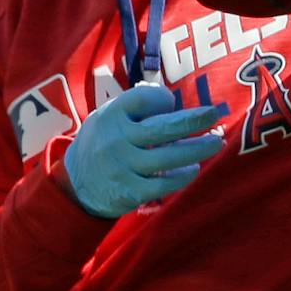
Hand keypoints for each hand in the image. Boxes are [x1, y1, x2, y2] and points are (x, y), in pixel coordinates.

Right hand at [62, 83, 224, 218]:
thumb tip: (171, 99)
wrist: (74, 186)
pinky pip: (164, 184)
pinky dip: (182, 176)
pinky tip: (192, 169)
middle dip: (195, 120)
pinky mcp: (129, 192)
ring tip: (215, 144)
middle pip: (164, 128)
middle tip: (216, 114)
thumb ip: (137, 105)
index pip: (144, 98)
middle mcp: (116, 140)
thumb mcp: (110, 117)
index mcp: (111, 116)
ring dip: (197, 150)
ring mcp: (122, 168)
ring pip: (169, 158)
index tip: (171, 103)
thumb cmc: (104, 142)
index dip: (163, 99)